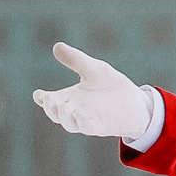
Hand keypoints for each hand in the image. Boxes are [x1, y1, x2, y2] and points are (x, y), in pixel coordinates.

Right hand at [32, 43, 158, 141]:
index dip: (42, 99)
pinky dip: (84, 125)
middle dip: (50, 108)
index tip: (39, 94)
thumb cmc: (112, 86)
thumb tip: (57, 46)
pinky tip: (83, 118)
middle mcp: (76, 110)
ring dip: (65, 118)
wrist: (137, 102)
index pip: (50, 100)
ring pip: (70, 124)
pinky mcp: (102, 126)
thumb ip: (77, 60)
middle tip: (49, 100)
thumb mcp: (94, 69)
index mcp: (70, 97)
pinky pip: (90, 129)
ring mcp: (88, 120)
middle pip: (56, 114)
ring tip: (64, 107)